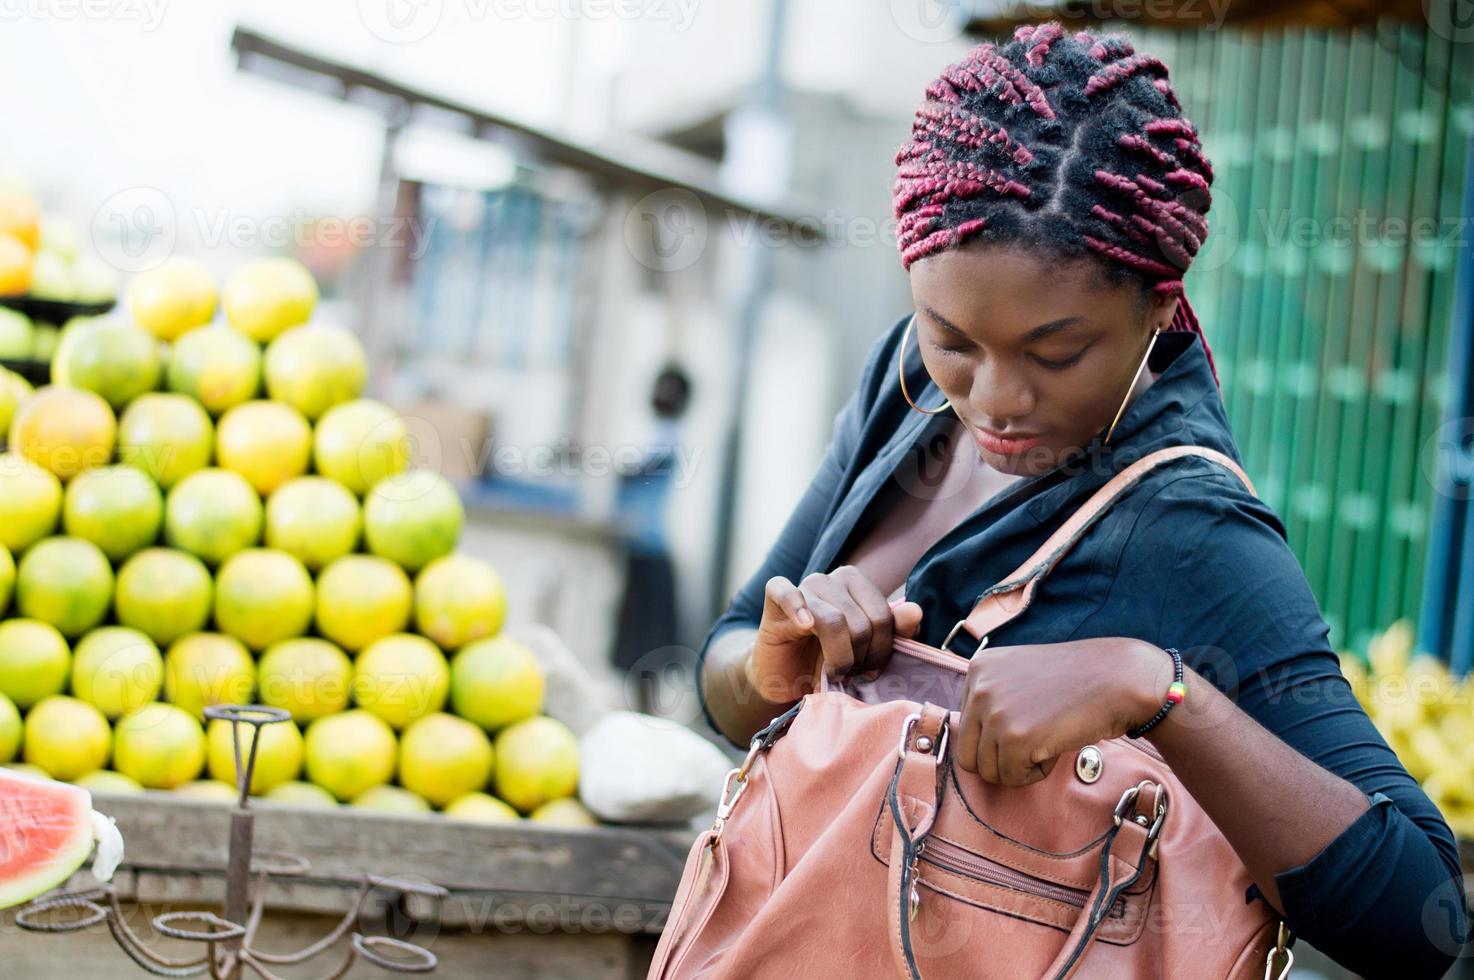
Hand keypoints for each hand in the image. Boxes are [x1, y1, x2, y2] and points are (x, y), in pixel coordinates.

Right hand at [746, 566, 923, 704]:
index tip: (870, 671)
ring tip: (832, 673)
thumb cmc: (828, 663)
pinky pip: (786, 593)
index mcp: (857, 586)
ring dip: (836, 656)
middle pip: (860, 622)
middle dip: (858, 658)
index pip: (883, 616)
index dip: (881, 650)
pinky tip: (804, 627)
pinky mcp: (774, 598)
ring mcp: (803, 586)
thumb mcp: (866, 652)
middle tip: (849, 676)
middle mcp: (831, 580)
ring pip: (832, 620)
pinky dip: (797, 608)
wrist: (786, 679)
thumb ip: (894, 632)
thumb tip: (915, 611)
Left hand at [953, 638, 1169, 785]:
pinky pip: (1012, 778)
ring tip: (1046, 740)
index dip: (999, 737)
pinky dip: (1036, 773)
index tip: (1030, 720)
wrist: (1118, 680)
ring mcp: (994, 712)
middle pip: (969, 755)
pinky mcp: (1013, 738)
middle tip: (1034, 743)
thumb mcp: (1020, 676)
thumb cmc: (1077, 683)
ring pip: (988, 771)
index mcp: (979, 669)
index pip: (967, 728)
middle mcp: (979, 687)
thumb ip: (992, 700)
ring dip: (1019, 767)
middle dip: (1001, 760)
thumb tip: (970, 749)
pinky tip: (1054, 747)